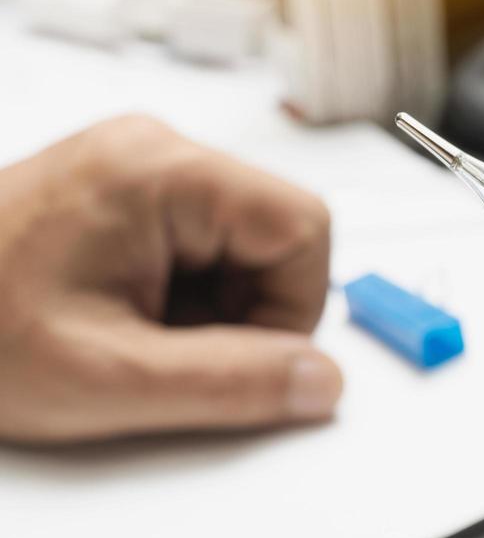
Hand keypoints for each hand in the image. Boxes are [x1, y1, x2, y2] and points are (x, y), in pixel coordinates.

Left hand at [0, 115, 340, 442]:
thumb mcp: (110, 378)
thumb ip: (231, 384)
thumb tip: (320, 382)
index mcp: (157, 172)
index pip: (303, 228)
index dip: (291, 309)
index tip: (242, 357)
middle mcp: (153, 154)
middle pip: (277, 238)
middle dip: (245, 313)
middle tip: (170, 353)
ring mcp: (138, 173)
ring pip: (243, 251)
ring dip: (210, 313)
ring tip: (134, 339)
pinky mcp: (125, 200)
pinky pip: (203, 253)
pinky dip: (182, 304)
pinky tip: (127, 324)